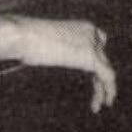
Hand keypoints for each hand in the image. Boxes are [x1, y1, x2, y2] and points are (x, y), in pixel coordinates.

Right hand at [0, 16, 115, 113]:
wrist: (23, 35)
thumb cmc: (24, 39)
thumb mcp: (44, 43)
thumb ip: (54, 50)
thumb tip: (42, 60)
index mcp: (81, 26)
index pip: (100, 42)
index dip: (98, 60)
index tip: (93, 75)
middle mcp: (91, 32)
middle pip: (103, 58)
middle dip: (99, 77)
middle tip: (97, 94)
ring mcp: (92, 43)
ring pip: (106, 69)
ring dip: (104, 89)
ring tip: (99, 104)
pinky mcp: (91, 56)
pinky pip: (107, 76)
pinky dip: (108, 90)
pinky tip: (102, 103)